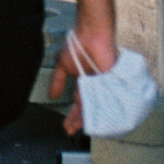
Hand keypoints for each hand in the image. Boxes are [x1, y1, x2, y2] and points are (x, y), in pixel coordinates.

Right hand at [49, 18, 118, 135]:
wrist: (92, 33)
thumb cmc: (77, 45)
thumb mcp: (62, 64)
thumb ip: (58, 81)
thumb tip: (51, 95)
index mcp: (84, 82)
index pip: (79, 103)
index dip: (73, 115)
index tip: (67, 126)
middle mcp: (94, 85)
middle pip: (88, 107)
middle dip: (80, 120)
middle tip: (73, 131)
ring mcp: (103, 84)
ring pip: (98, 105)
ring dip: (91, 116)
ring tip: (84, 128)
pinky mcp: (112, 81)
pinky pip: (110, 98)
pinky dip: (108, 107)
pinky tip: (103, 119)